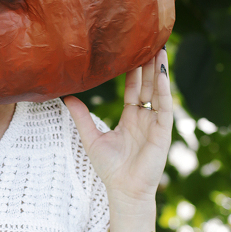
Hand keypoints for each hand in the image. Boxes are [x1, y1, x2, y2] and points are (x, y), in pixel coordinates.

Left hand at [62, 48, 172, 212]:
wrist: (123, 190)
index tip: (131, 52)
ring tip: (159, 49)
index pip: (133, 89)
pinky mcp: (163, 132)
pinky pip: (165, 107)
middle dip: (148, 65)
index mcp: (130, 118)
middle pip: (147, 85)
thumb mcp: (91, 138)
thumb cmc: (110, 169)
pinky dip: (164, 90)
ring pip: (158, 91)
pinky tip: (162, 73)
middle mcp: (144, 118)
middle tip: (148, 41)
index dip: (133, 71)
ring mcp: (155, 124)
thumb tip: (66, 98)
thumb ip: (81, 117)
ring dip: (159, 71)